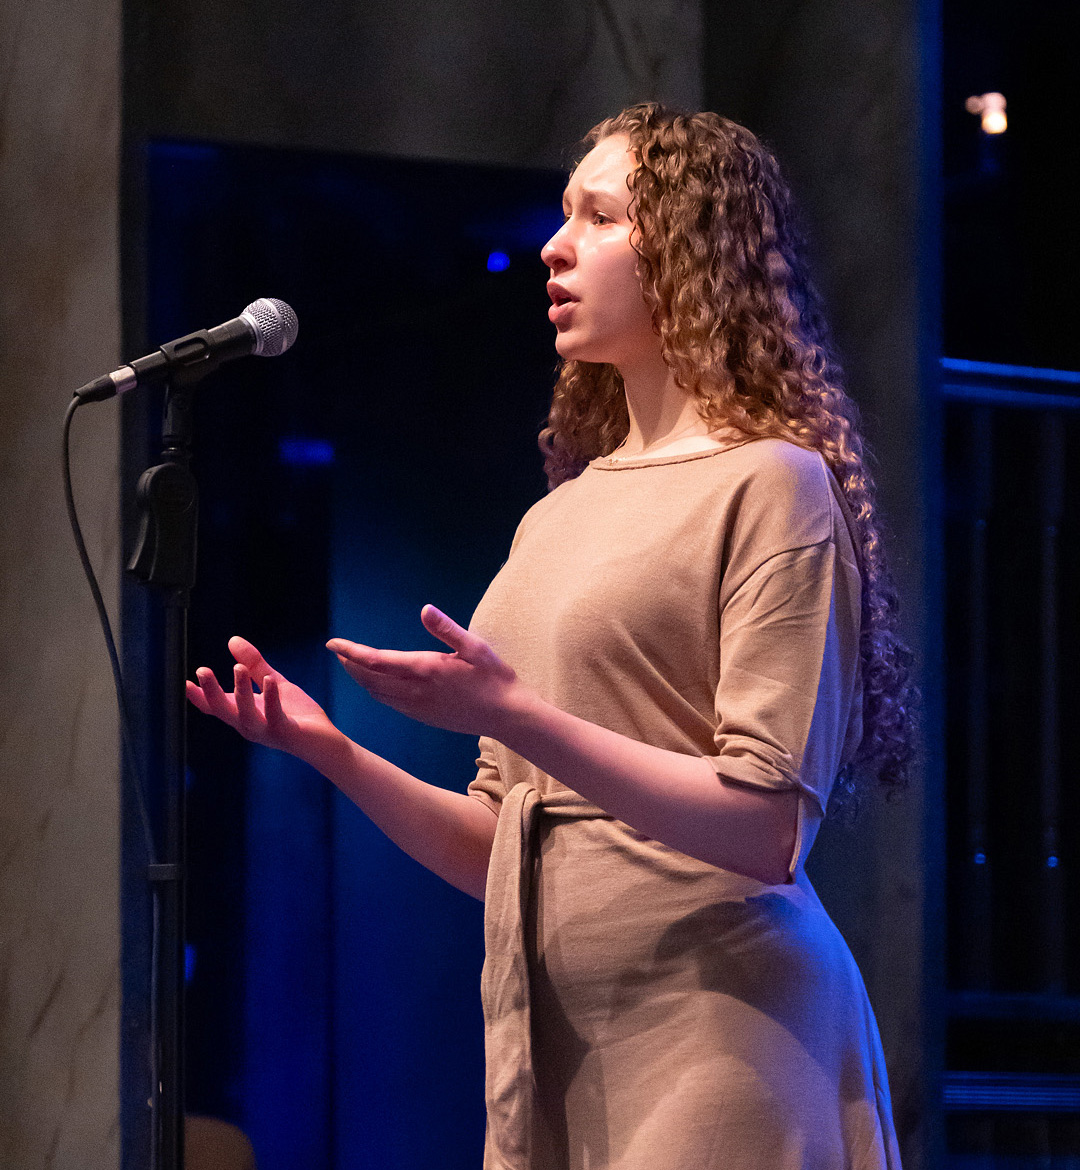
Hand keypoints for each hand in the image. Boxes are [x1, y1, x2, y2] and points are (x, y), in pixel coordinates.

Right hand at [187, 636, 346, 768]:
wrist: (325, 741)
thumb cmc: (297, 714)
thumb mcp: (274, 683)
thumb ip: (255, 664)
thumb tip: (232, 639)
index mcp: (244, 713)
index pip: (216, 706)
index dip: (200, 696)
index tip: (185, 682)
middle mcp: (249, 725)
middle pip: (223, 710)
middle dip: (211, 692)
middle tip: (202, 671)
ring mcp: (266, 731)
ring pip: (245, 714)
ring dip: (241, 691)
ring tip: (238, 667)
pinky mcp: (285, 731)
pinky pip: (274, 715)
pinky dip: (270, 698)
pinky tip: (269, 680)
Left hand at [327, 605, 521, 735]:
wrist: (507, 716)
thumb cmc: (495, 678)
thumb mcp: (475, 647)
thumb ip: (446, 629)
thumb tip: (425, 609)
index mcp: (426, 670)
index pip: (377, 661)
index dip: (351, 652)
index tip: (333, 643)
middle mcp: (416, 691)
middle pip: (370, 679)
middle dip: (351, 664)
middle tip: (339, 651)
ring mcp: (418, 708)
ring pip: (378, 693)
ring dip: (362, 678)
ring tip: (352, 664)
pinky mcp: (423, 717)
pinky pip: (391, 703)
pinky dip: (377, 690)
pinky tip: (378, 683)